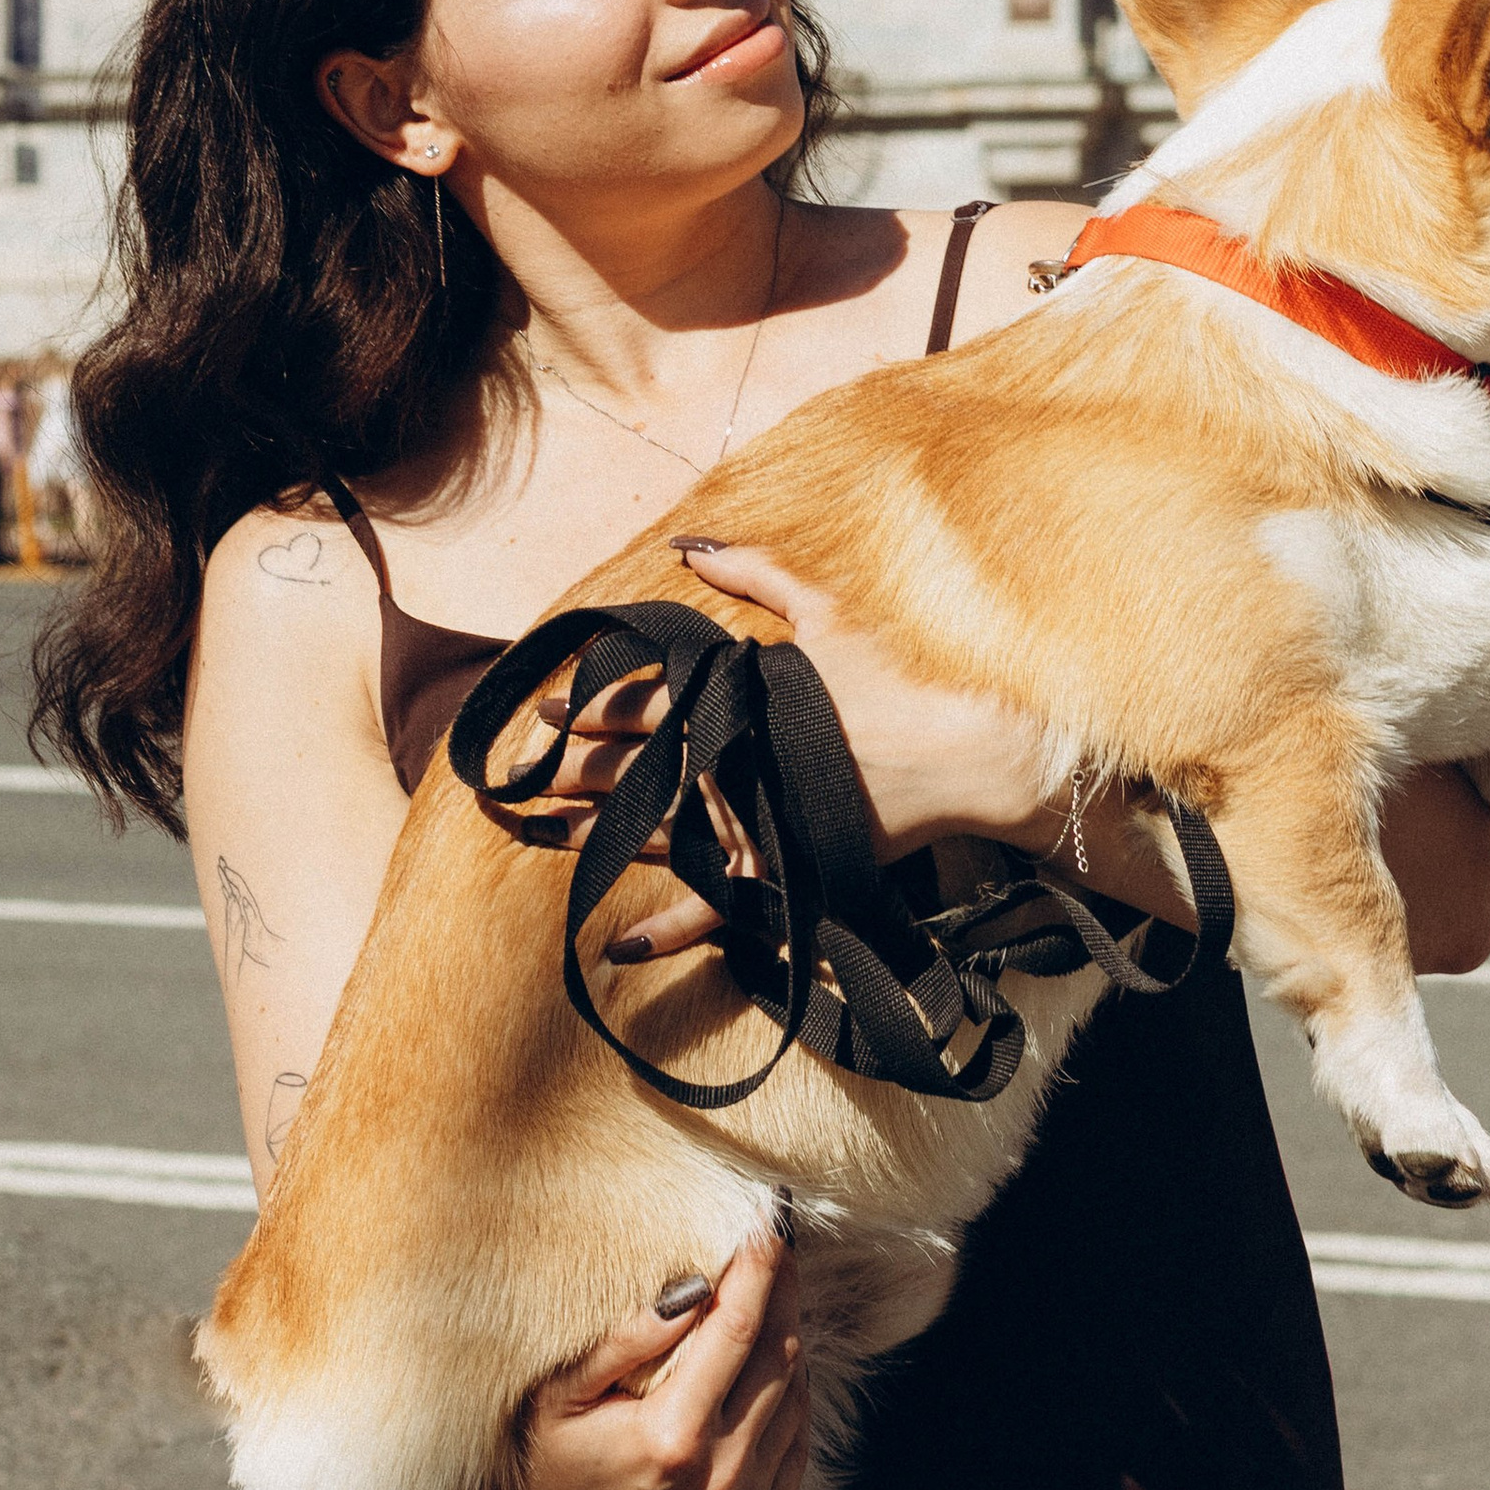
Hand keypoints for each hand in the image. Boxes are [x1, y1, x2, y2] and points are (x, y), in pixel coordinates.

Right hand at [444, 1239, 809, 1489]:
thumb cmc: (545, 1457)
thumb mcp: (561, 1392)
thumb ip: (626, 1339)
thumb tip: (692, 1286)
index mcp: (672, 1438)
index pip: (738, 1330)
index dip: (759, 1269)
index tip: (767, 1221)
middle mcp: (719, 1477)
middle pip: (780, 1357)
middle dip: (781, 1291)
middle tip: (773, 1246)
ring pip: (796, 1397)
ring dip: (787, 1340)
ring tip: (767, 1297)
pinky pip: (797, 1444)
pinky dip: (790, 1395)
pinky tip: (768, 1365)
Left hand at [505, 546, 1065, 963]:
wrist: (964, 751)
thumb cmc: (895, 676)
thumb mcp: (826, 609)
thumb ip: (755, 573)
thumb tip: (690, 543)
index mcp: (738, 702)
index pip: (648, 703)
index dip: (592, 708)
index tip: (546, 713)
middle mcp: (737, 765)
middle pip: (639, 771)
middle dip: (578, 772)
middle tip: (525, 778)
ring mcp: (758, 821)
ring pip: (660, 835)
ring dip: (599, 838)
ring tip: (546, 839)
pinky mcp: (787, 865)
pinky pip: (721, 906)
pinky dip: (674, 930)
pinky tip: (624, 946)